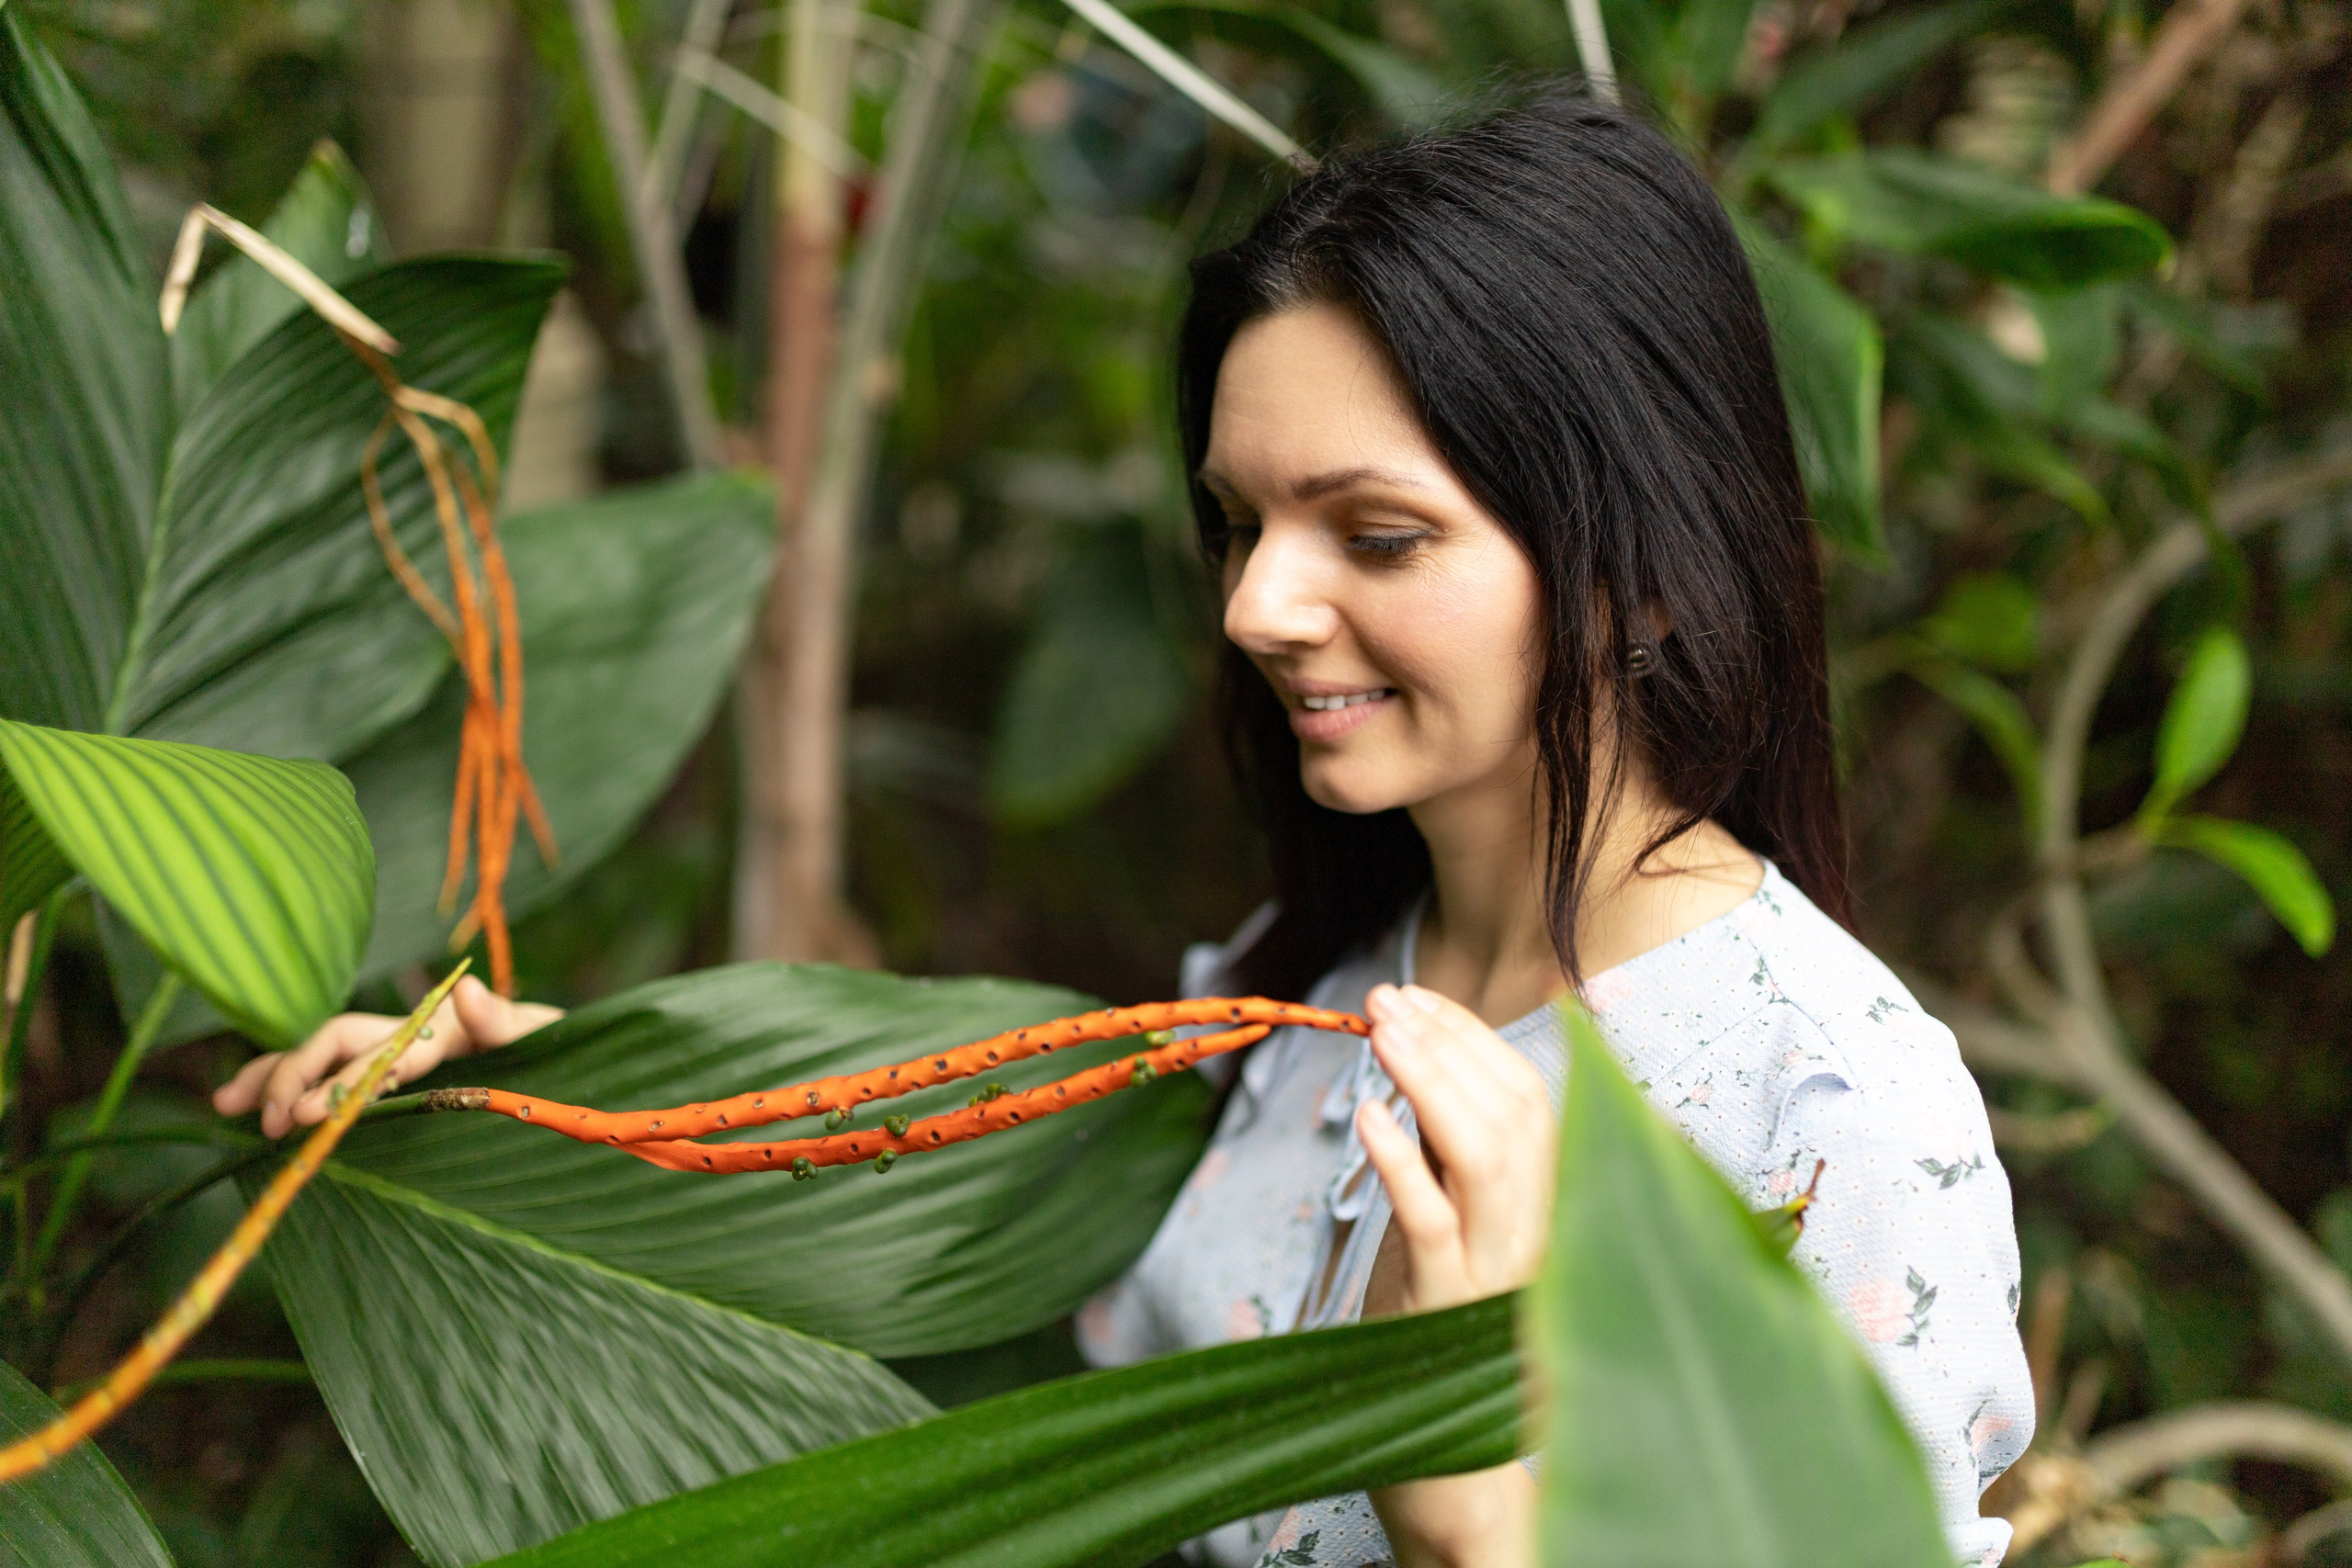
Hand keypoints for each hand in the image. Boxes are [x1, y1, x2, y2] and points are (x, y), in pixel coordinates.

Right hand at [212, 977, 561, 1136]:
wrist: (582, 1052)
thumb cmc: (560, 1044)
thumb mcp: (540, 1033)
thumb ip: (505, 1018)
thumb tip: (468, 987)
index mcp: (438, 1029)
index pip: (370, 1051)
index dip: (334, 1081)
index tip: (300, 1115)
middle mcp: (412, 1034)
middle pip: (333, 1044)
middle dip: (289, 1076)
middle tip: (262, 1121)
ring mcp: (407, 1050)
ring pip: (327, 1056)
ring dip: (277, 1076)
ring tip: (229, 1105)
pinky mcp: (412, 1074)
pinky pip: (345, 1077)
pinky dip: (303, 1089)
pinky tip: (267, 1111)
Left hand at [1357, 983, 1550, 1567]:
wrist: (1456, 1476)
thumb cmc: (1439, 1345)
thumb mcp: (1448, 1239)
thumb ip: (1445, 1167)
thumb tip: (1416, 1077)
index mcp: (1547, 1210)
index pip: (1527, 1098)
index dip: (1471, 1039)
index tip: (1416, 1000)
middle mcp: (1538, 1234)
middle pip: (1514, 1110)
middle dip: (1446, 1042)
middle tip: (1386, 1000)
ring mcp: (1497, 1272)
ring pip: (1484, 1152)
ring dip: (1428, 1079)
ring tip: (1377, 1034)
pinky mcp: (1447, 1309)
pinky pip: (1432, 1223)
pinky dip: (1402, 1161)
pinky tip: (1369, 1117)